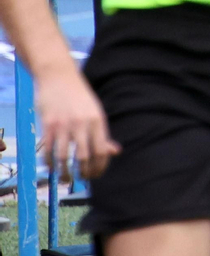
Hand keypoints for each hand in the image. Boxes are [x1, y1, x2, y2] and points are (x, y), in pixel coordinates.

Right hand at [35, 61, 119, 178]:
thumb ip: (103, 134)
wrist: (59, 77)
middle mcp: (82, 124)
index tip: (97, 175)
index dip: (100, 167)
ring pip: (65, 157)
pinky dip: (50, 162)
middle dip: (85, 172)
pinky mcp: (48, 125)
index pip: (102, 151)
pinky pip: (48, 149)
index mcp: (98, 121)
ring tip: (67, 179)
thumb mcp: (96, 113)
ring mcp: (64, 125)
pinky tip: (53, 167)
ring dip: (66, 172)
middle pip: (85, 157)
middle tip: (83, 178)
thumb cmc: (80, 97)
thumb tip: (115, 152)